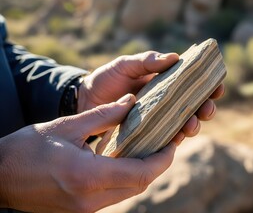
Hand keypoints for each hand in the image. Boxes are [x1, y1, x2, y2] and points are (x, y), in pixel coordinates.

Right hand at [0, 95, 175, 211]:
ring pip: (129, 192)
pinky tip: (128, 160)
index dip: (163, 159)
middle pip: (139, 185)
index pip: (141, 173)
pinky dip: (127, 178)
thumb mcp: (67, 126)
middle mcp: (91, 199)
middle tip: (166, 143)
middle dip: (157, 165)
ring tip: (151, 149)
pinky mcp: (82, 209)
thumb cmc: (27, 148)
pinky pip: (115, 195)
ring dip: (144, 172)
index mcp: (88, 176)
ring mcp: (86, 208)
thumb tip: (130, 101)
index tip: (172, 142)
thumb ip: (103, 115)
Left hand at [78, 51, 224, 143]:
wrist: (84, 101)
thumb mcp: (125, 65)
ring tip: (191, 125)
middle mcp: (166, 101)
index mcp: (165, 81)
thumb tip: (174, 57)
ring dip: (193, 125)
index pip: (193, 82)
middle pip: (195, 105)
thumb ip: (147, 61)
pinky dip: (175, 139)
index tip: (217, 86)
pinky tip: (177, 138)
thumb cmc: (106, 79)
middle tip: (206, 109)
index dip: (209, 84)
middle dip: (206, 108)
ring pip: (185, 123)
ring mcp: (158, 119)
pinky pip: (167, 138)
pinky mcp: (148, 134)